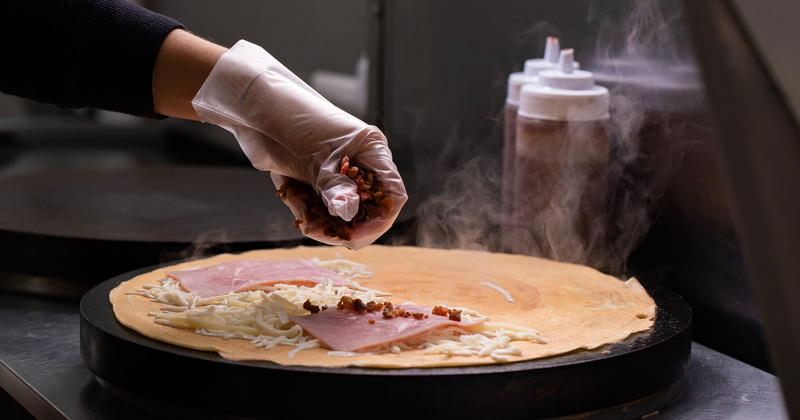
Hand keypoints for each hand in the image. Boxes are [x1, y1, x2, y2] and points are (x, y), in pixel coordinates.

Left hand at [190, 40, 406, 248]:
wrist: (256, 108)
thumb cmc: (294, 123)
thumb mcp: (317, 158)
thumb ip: (335, 188)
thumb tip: (349, 214)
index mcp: (372, 151)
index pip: (393, 194)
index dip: (380, 219)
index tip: (356, 236)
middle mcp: (361, 164)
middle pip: (369, 208)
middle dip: (348, 226)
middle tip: (322, 233)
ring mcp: (339, 173)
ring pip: (343, 212)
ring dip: (325, 223)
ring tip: (305, 222)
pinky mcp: (318, 180)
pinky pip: (322, 208)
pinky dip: (310, 214)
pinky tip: (297, 210)